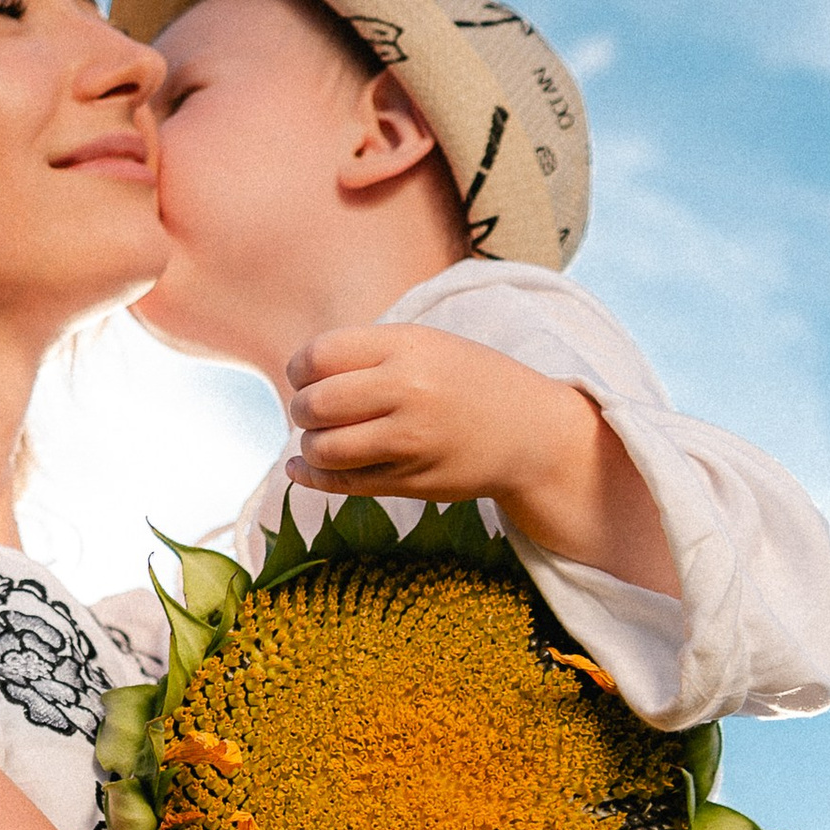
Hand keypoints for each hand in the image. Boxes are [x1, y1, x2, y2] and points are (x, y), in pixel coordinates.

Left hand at [286, 330, 678, 594]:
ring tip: (322, 439)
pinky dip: (312, 477)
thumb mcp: (427, 346)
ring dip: (310, 446)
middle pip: (313, 404)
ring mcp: (410, 441)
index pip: (319, 356)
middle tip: (312, 411)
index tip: (306, 376)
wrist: (531, 433)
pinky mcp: (411, 482)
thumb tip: (298, 374)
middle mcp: (408, 392)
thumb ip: (368, 353)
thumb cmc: (469, 383)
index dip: (300, 369)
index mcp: (408, 348)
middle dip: (301, 410)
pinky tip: (302, 469)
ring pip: (323, 449)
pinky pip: (343, 483)